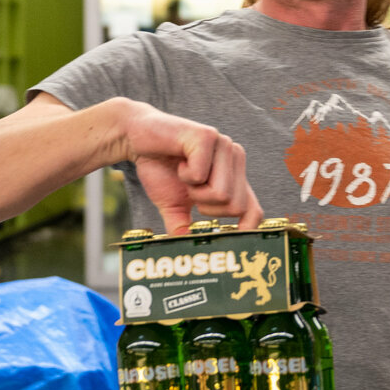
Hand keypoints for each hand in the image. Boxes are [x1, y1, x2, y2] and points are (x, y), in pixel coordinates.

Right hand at [126, 106, 263, 234]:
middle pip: (235, 206)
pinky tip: (179, 160)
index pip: (253, 210)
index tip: (232, 246)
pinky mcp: (208, 136)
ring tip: (183, 173)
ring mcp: (225, 145)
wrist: (136, 137)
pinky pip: (201, 175)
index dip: (247, 229)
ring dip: (194, 191)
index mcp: (233, 176)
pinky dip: (184, 175)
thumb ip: (185, 227)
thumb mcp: (174, 206)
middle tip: (190, 190)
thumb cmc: (160, 169)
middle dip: (207, 207)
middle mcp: (235, 158)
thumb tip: (186, 253)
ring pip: (222, 193)